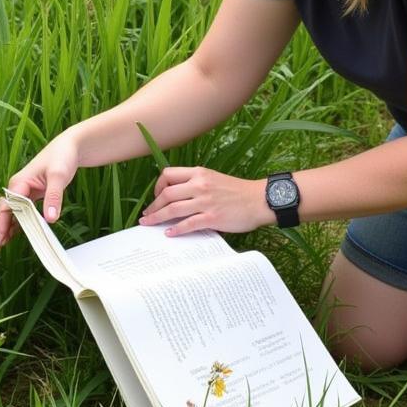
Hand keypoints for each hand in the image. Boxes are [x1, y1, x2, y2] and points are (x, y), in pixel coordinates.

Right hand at [0, 132, 79, 249]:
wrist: (70, 147)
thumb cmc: (62, 157)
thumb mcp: (59, 177)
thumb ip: (54, 197)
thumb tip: (50, 219)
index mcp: (20, 182)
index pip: (7, 206)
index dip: (4, 223)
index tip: (3, 239)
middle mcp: (19, 186)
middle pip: (8, 210)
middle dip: (3, 227)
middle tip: (1, 246)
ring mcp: (26, 190)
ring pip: (15, 211)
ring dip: (11, 225)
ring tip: (6, 243)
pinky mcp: (34, 193)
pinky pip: (24, 209)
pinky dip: (21, 220)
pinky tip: (21, 231)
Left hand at [139, 167, 268, 235]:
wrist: (260, 200)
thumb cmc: (238, 191)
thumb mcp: (214, 178)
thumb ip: (196, 183)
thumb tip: (177, 196)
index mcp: (199, 173)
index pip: (168, 174)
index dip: (158, 186)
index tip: (156, 196)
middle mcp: (200, 185)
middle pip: (167, 193)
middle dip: (153, 205)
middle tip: (147, 214)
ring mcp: (205, 202)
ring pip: (173, 209)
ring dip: (157, 217)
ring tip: (148, 223)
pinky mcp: (212, 218)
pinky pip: (188, 224)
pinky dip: (175, 229)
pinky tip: (169, 233)